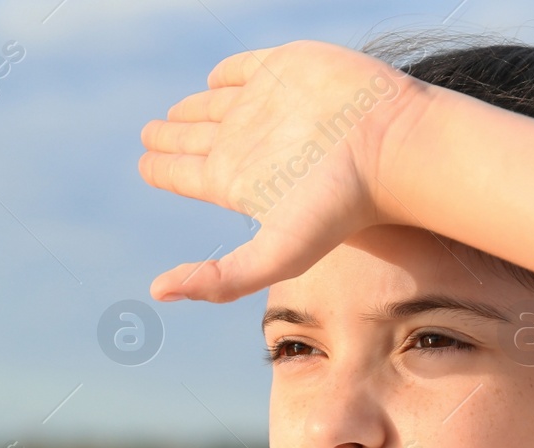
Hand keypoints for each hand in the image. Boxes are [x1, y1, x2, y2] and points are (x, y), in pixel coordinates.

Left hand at [138, 40, 428, 302]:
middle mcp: (245, 142)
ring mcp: (263, 104)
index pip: (185, 174)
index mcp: (234, 180)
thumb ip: (219, 279)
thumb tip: (157, 293)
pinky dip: (226, 73)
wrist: (388, 144)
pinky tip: (216, 81)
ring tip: (175, 113)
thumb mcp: (276, 254)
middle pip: (193, 138)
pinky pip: (244, 68)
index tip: (145, 164)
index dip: (161, 169)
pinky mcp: (284, 68)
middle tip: (150, 134)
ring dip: (193, 107)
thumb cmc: (339, 204)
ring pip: (214, 103)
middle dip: (169, 136)